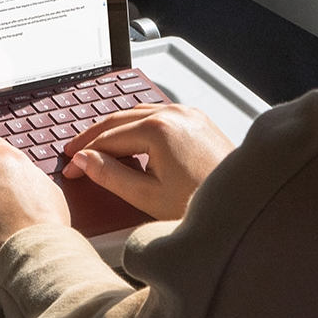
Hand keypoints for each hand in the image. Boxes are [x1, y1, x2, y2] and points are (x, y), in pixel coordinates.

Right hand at [61, 104, 231, 220]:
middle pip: (119, 120)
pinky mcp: (198, 121)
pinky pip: (158, 116)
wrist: (246, 204)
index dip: (84, 155)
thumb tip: (85, 161)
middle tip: (73, 154)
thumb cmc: (203, 203)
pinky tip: (130, 140)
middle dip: (93, 137)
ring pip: (138, 114)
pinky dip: (137, 126)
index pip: (108, 138)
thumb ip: (110, 176)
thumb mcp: (148, 196)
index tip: (70, 169)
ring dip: (115, 129)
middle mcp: (174, 113)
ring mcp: (188, 114)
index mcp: (159, 128)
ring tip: (96, 146)